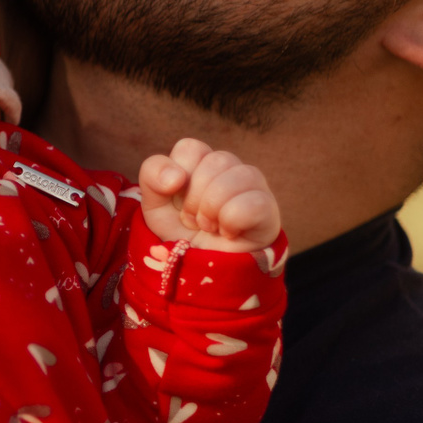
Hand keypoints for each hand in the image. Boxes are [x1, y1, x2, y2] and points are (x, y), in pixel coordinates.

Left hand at [137, 139, 282, 253]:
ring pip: (239, 175)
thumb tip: (177, 177)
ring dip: (212, 209)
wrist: (199, 274)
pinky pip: (253, 203)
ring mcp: (255, 187)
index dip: (175, 175)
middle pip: (216, 159)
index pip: (190, 147)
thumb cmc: (180, 234)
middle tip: (193, 220)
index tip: (175, 200)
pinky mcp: (269, 211)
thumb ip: (152, 176)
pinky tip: (228, 233)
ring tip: (210, 227)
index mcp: (202, 163)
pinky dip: (231, 221)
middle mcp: (231, 169)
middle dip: (194, 197)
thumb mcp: (154, 205)